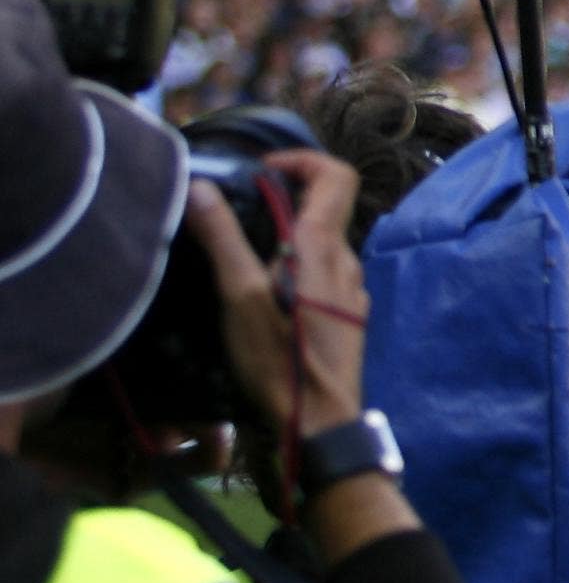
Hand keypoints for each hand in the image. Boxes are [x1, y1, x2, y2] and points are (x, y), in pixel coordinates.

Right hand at [187, 149, 368, 436]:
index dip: (302, 161)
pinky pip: (325, 274)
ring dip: (290, 237)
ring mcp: (352, 290)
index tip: (262, 171)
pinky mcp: (347, 315)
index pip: (336, 176)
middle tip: (239, 214)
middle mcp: (346, 261)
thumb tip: (202, 187)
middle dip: (285, 200)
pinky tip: (269, 294)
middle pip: (326, 208)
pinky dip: (299, 267)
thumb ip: (224, 240)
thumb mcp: (240, 297)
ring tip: (246, 257)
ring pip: (324, 244)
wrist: (321, 421)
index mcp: (324, 248)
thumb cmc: (280, 359)